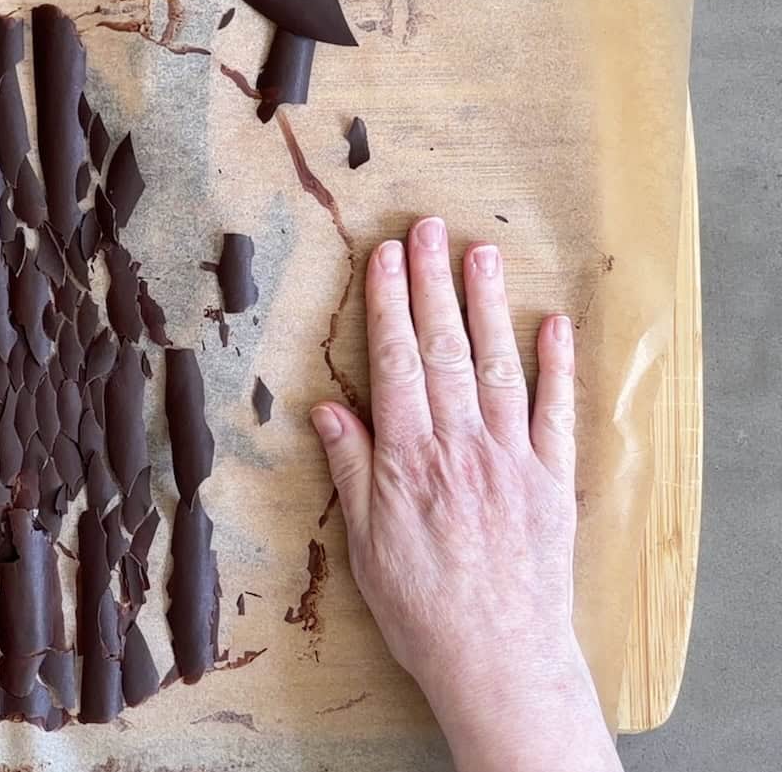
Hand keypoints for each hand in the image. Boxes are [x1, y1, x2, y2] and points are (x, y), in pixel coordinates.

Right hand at [309, 218, 619, 771]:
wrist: (497, 658)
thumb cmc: (421, 607)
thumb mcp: (366, 544)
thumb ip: (352, 469)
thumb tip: (330, 409)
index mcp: (408, 458)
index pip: (395, 362)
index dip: (388, 304)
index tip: (386, 257)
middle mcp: (460, 445)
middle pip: (444, 349)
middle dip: (433, 284)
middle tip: (430, 229)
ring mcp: (511, 458)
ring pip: (499, 366)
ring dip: (489, 307)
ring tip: (482, 254)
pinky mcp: (551, 480)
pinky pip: (556, 413)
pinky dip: (557, 367)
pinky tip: (552, 326)